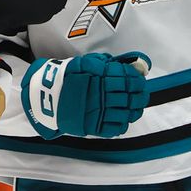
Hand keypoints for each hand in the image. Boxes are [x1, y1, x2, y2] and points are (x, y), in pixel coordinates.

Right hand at [22, 51, 150, 138]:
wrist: (47, 96)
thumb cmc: (68, 78)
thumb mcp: (85, 63)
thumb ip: (105, 63)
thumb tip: (128, 64)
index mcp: (98, 78)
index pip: (126, 78)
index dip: (136, 79)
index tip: (140, 80)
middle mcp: (99, 95)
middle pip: (129, 96)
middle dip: (139, 95)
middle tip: (143, 94)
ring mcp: (97, 112)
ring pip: (125, 113)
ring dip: (134, 110)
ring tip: (137, 107)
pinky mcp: (93, 126)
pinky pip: (114, 128)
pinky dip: (123, 124)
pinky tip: (125, 118)